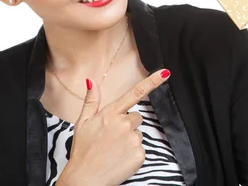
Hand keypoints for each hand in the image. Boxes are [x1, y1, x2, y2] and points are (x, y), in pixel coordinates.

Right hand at [56, 68, 170, 185]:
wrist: (85, 178)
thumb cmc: (83, 151)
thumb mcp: (82, 123)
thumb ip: (91, 101)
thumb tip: (92, 81)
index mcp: (111, 114)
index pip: (135, 93)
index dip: (152, 82)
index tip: (166, 72)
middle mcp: (124, 124)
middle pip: (136, 117)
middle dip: (127, 125)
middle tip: (112, 138)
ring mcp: (133, 139)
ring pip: (138, 134)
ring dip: (129, 140)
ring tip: (113, 150)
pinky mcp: (140, 154)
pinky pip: (141, 148)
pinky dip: (132, 153)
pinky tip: (119, 158)